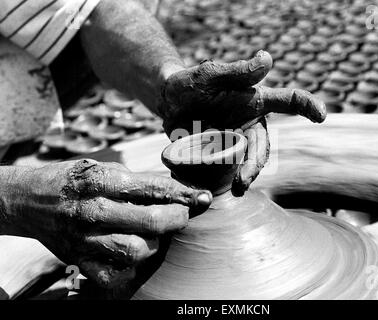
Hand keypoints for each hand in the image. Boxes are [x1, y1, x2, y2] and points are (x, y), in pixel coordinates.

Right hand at [4, 159, 211, 287]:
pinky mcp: (78, 259)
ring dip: (155, 244)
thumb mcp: (101, 168)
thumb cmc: (73, 180)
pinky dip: (129, 268)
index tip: (203, 196)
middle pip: (151, 222)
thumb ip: (135, 180)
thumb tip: (176, 189)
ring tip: (156, 235)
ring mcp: (85, 239)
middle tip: (184, 215)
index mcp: (100, 181)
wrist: (28, 200)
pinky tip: (133, 254)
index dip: (183, 193)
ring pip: (136, 251)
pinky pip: (113, 274)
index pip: (152, 188)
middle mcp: (93, 210)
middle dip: (177, 218)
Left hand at [161, 51, 326, 193]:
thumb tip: (267, 57)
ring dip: (244, 175)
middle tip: (243, 180)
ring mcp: (236, 140)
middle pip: (263, 145)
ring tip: (235, 189)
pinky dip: (224, 178)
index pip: (288, 100)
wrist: (168, 103)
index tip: (321, 115)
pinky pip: (228, 168)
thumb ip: (237, 71)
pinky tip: (211, 185)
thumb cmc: (191, 83)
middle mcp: (251, 122)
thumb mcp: (210, 74)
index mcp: (255, 101)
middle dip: (256, 163)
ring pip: (248, 161)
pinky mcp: (221, 154)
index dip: (307, 106)